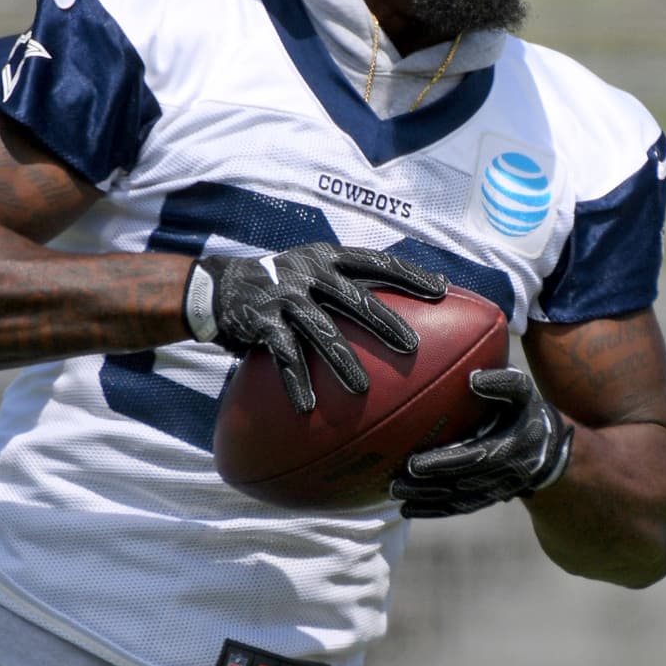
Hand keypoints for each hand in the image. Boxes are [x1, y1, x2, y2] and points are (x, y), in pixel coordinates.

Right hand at [184, 243, 445, 412]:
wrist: (224, 288)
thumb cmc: (286, 285)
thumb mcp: (317, 272)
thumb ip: (354, 283)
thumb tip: (419, 296)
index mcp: (328, 257)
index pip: (376, 261)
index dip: (409, 274)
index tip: (441, 291)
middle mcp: (308, 272)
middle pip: (354, 297)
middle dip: (384, 322)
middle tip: (411, 347)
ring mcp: (284, 296)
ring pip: (321, 331)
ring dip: (342, 361)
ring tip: (362, 389)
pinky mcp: (261, 321)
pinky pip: (284, 356)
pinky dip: (296, 382)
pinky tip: (308, 407)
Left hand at [391, 367, 573, 517]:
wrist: (548, 446)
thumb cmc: (526, 410)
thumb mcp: (523, 392)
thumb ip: (504, 383)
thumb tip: (473, 379)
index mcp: (511, 445)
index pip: (474, 458)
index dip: (445, 463)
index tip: (414, 463)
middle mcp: (504, 473)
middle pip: (461, 483)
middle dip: (428, 485)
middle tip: (396, 483)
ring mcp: (496, 489)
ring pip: (458, 500)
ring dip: (427, 501)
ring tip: (396, 495)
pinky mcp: (489, 498)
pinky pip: (461, 508)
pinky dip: (434, 511)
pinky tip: (409, 510)